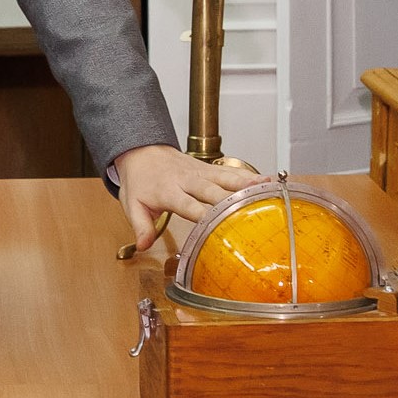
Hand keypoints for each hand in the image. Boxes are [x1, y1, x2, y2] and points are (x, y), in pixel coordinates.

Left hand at [111, 142, 254, 253]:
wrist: (141, 151)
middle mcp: (187, 180)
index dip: (204, 216)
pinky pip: (231, 171)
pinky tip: (266, 180)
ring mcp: (200, 172)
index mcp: (169, 191)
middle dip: (230, 200)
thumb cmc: (139, 180)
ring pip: (225, 177)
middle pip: (212, 190)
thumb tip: (144, 245)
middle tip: (249, 210)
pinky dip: (249, 175)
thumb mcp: (132, 204)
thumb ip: (141, 226)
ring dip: (245, 184)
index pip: (189, 205)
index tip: (218, 228)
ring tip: (265, 189)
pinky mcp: (209, 168)